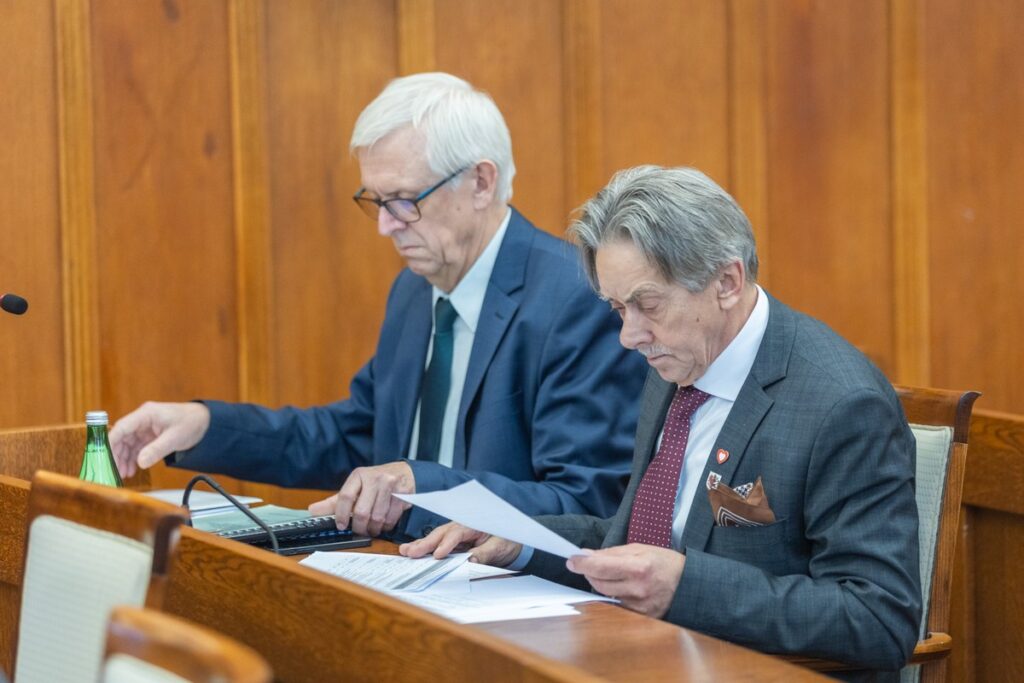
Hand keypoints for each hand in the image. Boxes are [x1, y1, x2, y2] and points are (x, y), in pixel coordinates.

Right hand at [109, 402, 210, 477]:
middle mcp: (142, 420)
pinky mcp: (149, 436)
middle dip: (117, 455)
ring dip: (124, 459)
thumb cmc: (192, 422)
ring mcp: (145, 428)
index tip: (105, 459)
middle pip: (121, 438)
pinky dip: (133, 458)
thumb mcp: (175, 438)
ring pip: (127, 444)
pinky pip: (136, 448)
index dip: (111, 443)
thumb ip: (157, 450)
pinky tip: (132, 470)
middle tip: (115, 472)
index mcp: (146, 414)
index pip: (121, 428)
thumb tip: (140, 462)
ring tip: (124, 474)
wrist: (206, 421)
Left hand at [308, 461, 414, 536]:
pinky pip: (391, 518)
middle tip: (359, 530)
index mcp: (358, 475)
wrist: (404, 472)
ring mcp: (390, 485)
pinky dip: (386, 526)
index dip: (341, 515)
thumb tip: (312, 511)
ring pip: (377, 517)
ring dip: (373, 529)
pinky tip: (384, 523)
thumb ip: (334, 501)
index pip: (345, 497)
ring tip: (372, 528)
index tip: (341, 525)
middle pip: (362, 511)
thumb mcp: (355, 487)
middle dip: (359, 527)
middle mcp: (374, 478)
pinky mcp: (403, 494)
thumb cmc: (376, 482)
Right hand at [399, 522, 522, 566]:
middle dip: (425, 543)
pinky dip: (425, 549)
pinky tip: (412, 553)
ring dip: (421, 545)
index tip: (438, 555)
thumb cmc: (507, 542)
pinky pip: (438, 545)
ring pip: (436, 538)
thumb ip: (485, 553)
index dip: (447, 544)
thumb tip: (471, 560)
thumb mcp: (500, 547)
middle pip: (441, 533)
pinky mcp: (454, 543)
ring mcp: (456, 534)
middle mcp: (462, 526)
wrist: (512, 542)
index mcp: (474, 524)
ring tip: (406, 551)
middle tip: (411, 552)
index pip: (458, 533)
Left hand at [566, 544, 684, 618]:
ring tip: (608, 574)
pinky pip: (616, 605)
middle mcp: (638, 589)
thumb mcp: (640, 549)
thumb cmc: (665, 562)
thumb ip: (612, 553)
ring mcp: (639, 606)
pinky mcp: (640, 617)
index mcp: (638, 567)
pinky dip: (612, 594)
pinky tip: (619, 586)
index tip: (572, 560)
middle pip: (599, 583)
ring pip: (606, 594)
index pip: (600, 567)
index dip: (582, 564)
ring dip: (600, 583)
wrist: (689, 585)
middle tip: (587, 565)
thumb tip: (587, 555)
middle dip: (590, 572)